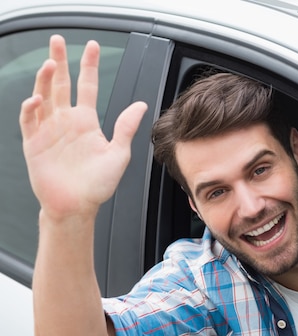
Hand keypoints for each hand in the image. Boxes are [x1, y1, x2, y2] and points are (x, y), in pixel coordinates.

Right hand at [20, 35, 146, 219]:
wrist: (77, 207)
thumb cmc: (99, 185)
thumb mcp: (119, 154)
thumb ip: (126, 127)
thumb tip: (141, 105)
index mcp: (87, 122)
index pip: (87, 87)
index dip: (88, 66)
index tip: (91, 46)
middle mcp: (66, 122)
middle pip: (61, 84)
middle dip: (59, 61)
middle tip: (57, 40)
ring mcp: (48, 131)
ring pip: (44, 96)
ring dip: (44, 79)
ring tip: (49, 63)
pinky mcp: (34, 143)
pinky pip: (29, 120)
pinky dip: (31, 108)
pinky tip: (38, 99)